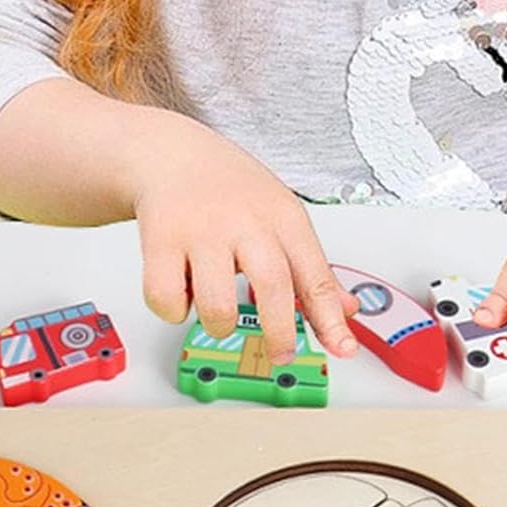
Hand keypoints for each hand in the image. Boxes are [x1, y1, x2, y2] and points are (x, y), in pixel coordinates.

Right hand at [129, 113, 358, 364]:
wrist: (170, 153)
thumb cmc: (230, 191)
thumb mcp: (282, 218)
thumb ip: (312, 269)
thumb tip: (346, 310)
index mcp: (283, 218)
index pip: (315, 274)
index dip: (331, 318)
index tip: (343, 348)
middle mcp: (245, 222)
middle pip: (272, 287)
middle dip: (280, 332)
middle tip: (282, 352)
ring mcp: (201, 231)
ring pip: (216, 308)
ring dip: (219, 325)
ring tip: (217, 311)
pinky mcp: (161, 240)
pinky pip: (167, 300)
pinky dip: (174, 310)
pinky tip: (182, 292)